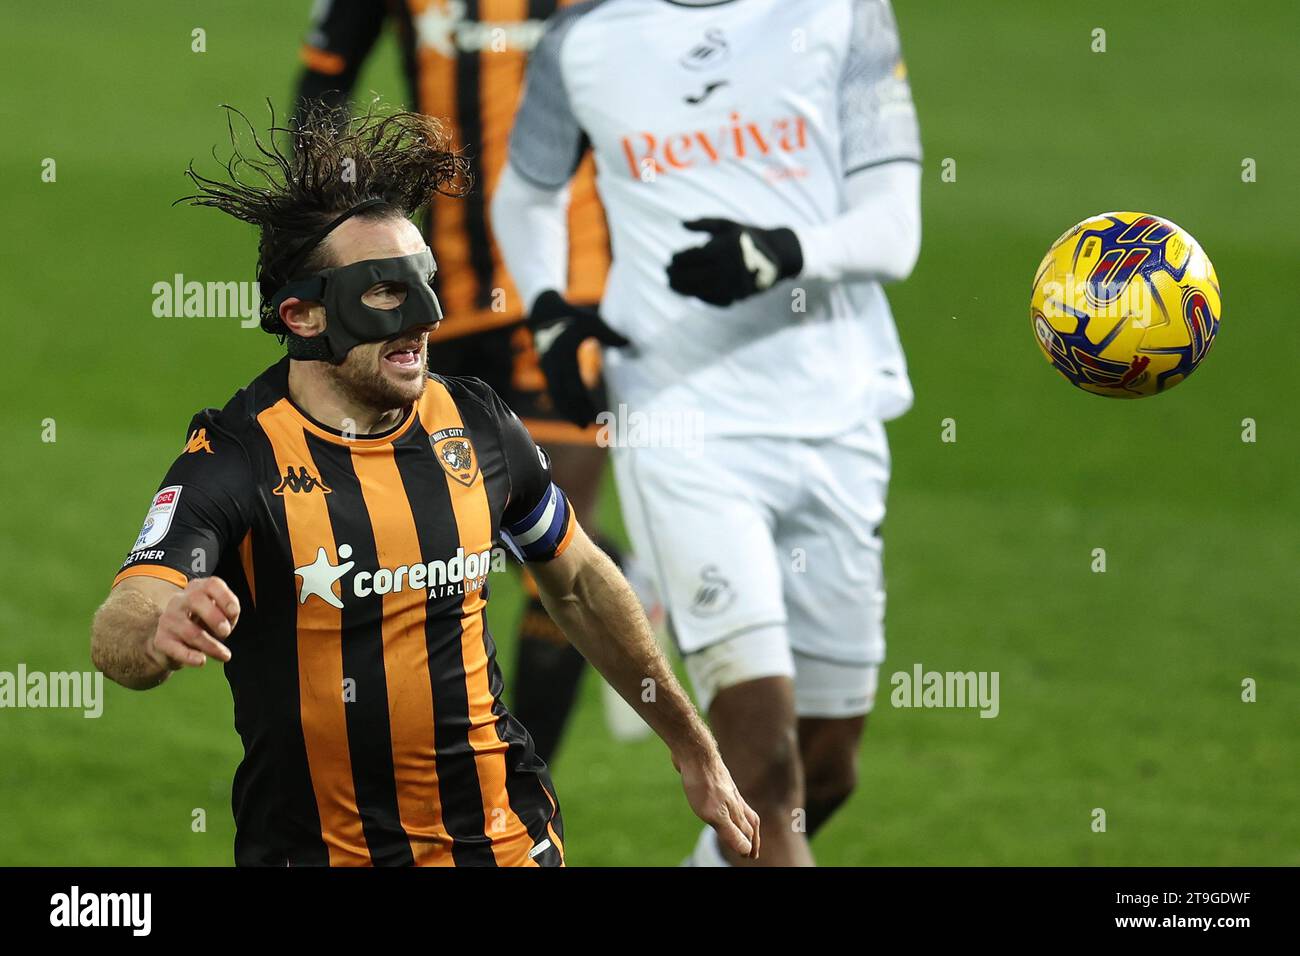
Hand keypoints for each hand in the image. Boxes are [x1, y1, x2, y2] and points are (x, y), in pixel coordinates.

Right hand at [148, 577, 239, 669]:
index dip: (225, 597)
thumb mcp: (218, 615)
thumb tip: (229, 620)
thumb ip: (228, 614)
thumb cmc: (201, 624)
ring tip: (225, 655)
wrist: (171, 642)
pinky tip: (201, 661)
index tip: (234, 613)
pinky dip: (190, 656)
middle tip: (226, 633)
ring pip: (190, 630)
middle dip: (214, 617)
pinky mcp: (161, 640)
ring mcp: (168, 619)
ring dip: (210, 645)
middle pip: (196, 600)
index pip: (212, 584)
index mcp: (198, 589)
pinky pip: (176, 648)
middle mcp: (180, 600)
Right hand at [529, 290, 628, 427]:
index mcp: (564, 353)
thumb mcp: (591, 321)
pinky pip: (554, 391)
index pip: (574, 383)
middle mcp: (553, 364)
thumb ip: (609, 334)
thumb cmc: (572, 316)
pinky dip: (563, 403)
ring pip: (556, 395)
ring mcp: (547, 368)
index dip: (584, 401)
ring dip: (568, 411)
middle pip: (563, 394)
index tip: (596, 413)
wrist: (544, 312)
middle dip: (574, 411)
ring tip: (581, 425)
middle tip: (587, 427)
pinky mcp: (546, 370)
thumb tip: (629, 345)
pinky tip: (573, 412)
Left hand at [666, 218, 802, 306]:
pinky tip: (692, 293)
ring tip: (673, 286)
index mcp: (725, 247)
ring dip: (684, 290)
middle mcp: (730, 267)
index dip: (678, 259)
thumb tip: (681, 223)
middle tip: (666, 274)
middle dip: (677, 276)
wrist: (780, 254)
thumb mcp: (728, 225)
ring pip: (702, 291)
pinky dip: (702, 297)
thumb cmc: (748, 235)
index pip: (693, 257)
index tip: (670, 259)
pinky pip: (716, 299)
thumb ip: (704, 223)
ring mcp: (735, 283)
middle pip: (694, 276)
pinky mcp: (741, 295)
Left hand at [677, 748, 760, 860]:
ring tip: (738, 827)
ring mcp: (724, 788)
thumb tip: (746, 851)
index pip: (748, 832)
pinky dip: (725, 806)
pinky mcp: (712, 780)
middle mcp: (734, 799)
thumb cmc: (704, 784)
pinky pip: (722, 797)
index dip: (750, 845)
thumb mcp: (715, 815)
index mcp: (736, 809)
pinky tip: (715, 802)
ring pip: (737, 807)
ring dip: (740, 820)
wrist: (695, 752)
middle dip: (750, 835)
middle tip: (750, 847)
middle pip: (747, 820)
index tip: (750, 857)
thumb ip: (731, 833)